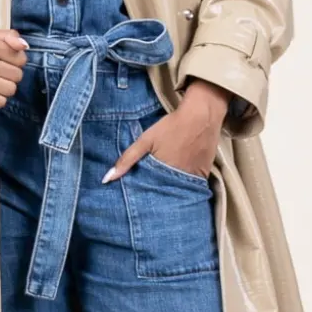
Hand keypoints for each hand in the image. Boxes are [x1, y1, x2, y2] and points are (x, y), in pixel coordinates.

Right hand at [0, 28, 28, 107]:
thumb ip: (10, 36)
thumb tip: (25, 46)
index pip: (21, 59)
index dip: (17, 61)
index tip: (7, 60)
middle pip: (17, 76)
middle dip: (12, 75)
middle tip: (1, 72)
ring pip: (10, 90)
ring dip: (6, 87)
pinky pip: (0, 102)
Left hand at [101, 79, 228, 182]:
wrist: (202, 115)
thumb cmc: (172, 126)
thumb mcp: (146, 140)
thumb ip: (127, 159)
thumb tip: (107, 179)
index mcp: (162, 174)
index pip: (149, 192)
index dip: (143, 193)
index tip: (137, 196)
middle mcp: (179, 180)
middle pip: (164, 192)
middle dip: (156, 192)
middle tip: (150, 193)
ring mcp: (193, 178)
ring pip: (178, 190)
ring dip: (171, 189)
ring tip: (164, 186)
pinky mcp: (204, 175)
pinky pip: (192, 185)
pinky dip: (185, 184)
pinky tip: (180, 179)